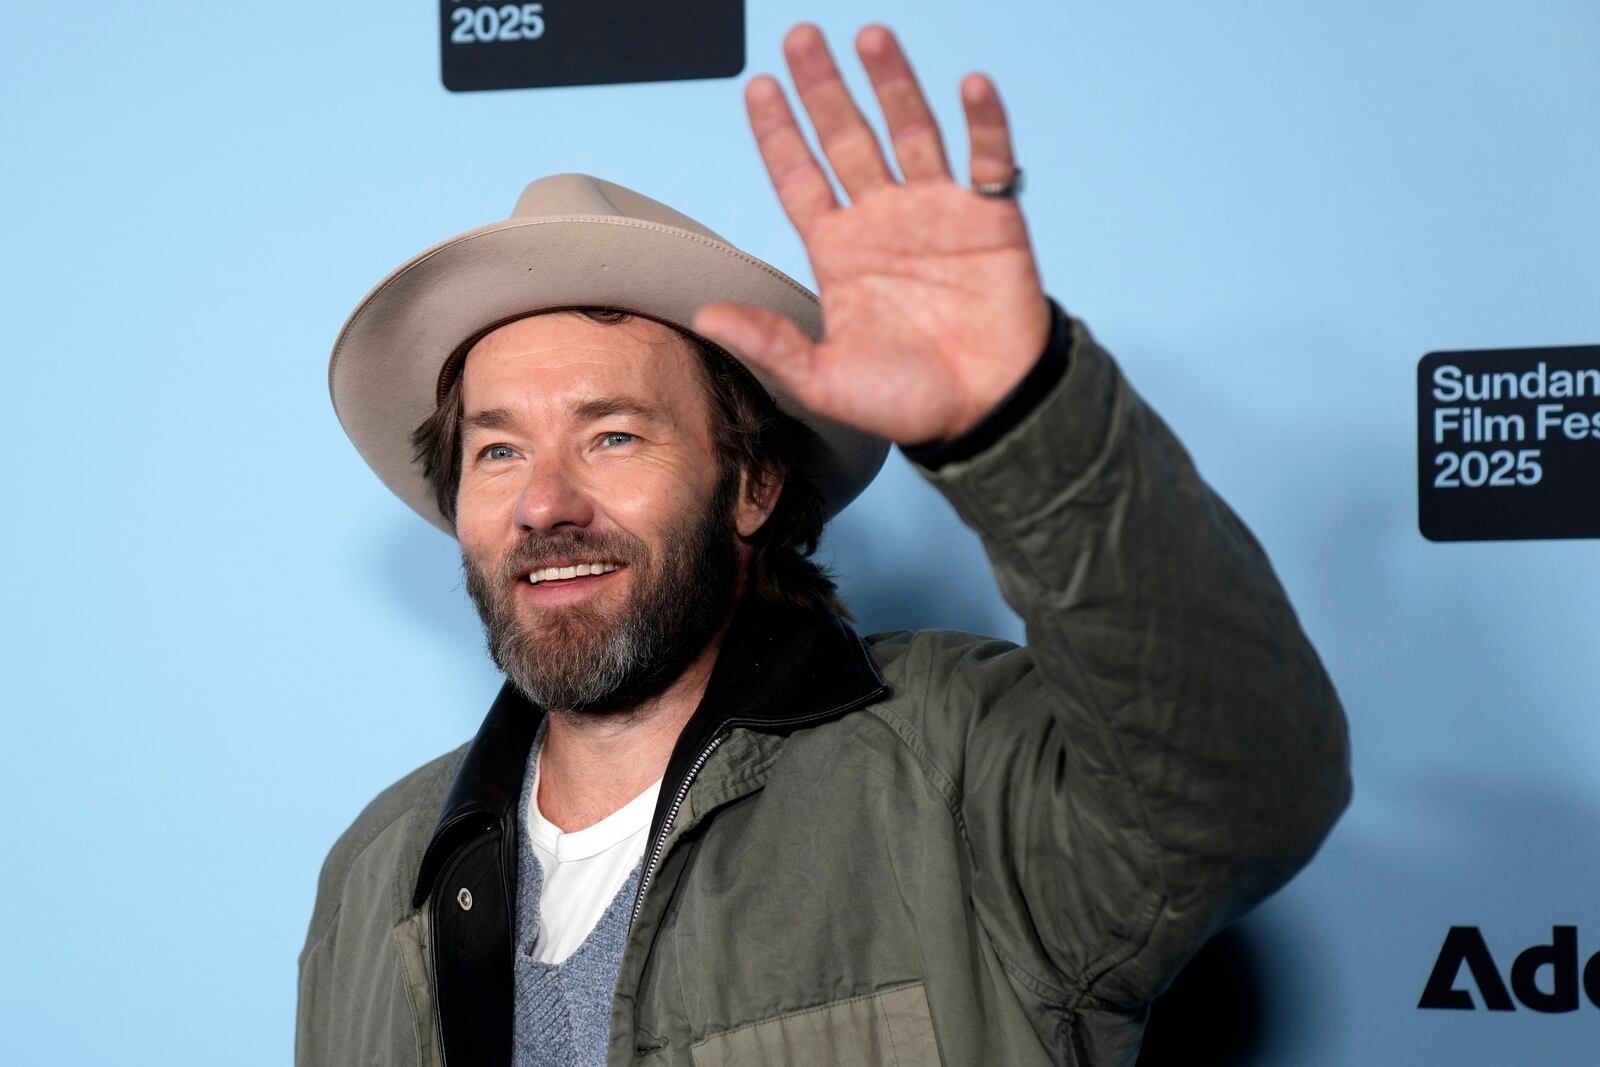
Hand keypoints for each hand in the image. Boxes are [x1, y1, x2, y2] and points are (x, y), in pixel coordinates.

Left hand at [694, 24, 1051, 446]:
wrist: (986, 413)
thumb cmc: (909, 403)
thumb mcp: (825, 381)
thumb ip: (769, 345)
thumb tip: (705, 317)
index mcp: (839, 252)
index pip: (800, 177)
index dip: (778, 132)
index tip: (757, 86)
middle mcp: (882, 221)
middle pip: (847, 137)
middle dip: (824, 87)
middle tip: (800, 38)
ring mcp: (937, 212)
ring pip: (910, 131)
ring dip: (892, 84)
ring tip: (871, 37)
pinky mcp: (991, 218)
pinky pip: (988, 158)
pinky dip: (982, 122)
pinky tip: (968, 86)